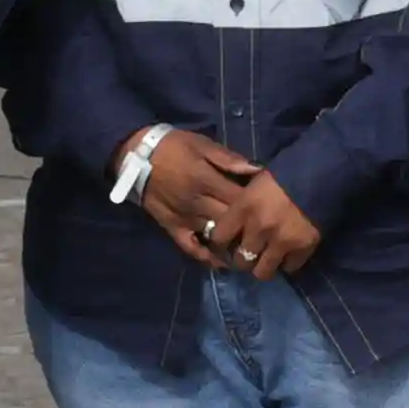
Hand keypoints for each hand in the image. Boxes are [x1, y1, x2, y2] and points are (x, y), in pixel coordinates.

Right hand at [135, 127, 258, 266]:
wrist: (136, 155)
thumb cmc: (174, 147)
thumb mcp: (202, 144)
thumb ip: (228, 159)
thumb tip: (256, 170)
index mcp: (206, 180)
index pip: (240, 198)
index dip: (259, 203)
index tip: (272, 207)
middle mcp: (197, 203)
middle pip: (231, 220)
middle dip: (251, 227)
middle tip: (268, 231)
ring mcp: (185, 218)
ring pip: (215, 236)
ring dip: (234, 243)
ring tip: (254, 249)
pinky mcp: (173, 228)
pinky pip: (191, 247)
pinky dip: (207, 258)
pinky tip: (222, 263)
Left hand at [205, 168, 322, 277]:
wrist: (319, 174)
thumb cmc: (282, 176)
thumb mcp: (253, 184)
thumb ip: (240, 206)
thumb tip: (230, 228)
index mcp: (244, 207)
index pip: (219, 238)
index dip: (220, 243)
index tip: (226, 244)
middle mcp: (260, 227)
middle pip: (240, 261)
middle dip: (243, 260)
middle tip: (249, 255)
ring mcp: (282, 240)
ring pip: (263, 272)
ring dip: (264, 266)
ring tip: (268, 259)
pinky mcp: (303, 248)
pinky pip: (290, 268)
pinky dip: (288, 263)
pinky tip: (288, 254)